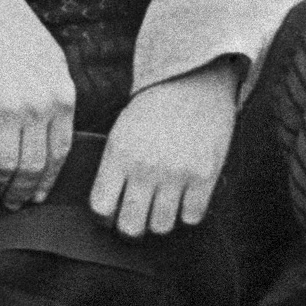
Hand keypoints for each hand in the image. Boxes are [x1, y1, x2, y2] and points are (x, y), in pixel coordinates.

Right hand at [0, 0, 74, 207]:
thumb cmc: (21, 37)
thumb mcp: (55, 66)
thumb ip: (59, 103)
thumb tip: (54, 144)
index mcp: (63, 98)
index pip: (58, 155)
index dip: (45, 183)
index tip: (35, 196)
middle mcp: (39, 106)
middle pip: (31, 168)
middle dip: (20, 193)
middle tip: (9, 203)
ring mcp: (9, 107)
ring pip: (5, 167)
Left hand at [90, 60, 240, 238]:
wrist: (194, 79)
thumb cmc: (154, 107)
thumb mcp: (122, 130)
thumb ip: (114, 167)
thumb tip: (108, 209)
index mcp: (118, 154)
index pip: (101, 207)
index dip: (105, 216)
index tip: (113, 211)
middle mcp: (144, 167)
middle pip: (130, 226)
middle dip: (132, 225)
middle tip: (139, 214)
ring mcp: (176, 173)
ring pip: (161, 226)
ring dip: (161, 218)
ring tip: (164, 202)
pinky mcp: (204, 175)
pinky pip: (192, 217)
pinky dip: (188, 211)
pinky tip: (186, 195)